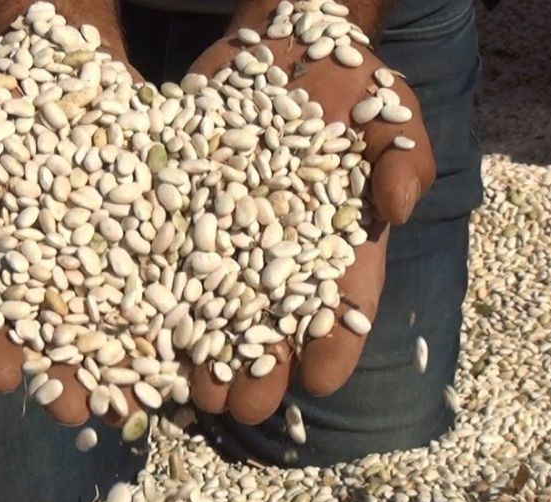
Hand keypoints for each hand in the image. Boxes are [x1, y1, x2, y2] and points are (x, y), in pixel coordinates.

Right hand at [0, 10, 144, 425]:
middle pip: (62, 331)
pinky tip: (197, 337)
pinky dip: (181, 305)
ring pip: (120, 314)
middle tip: (82, 412)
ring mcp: (109, 252)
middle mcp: (58, 268)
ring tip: (146, 397)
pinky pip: (171, 272)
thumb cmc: (3, 108)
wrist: (63, 63)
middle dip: (71, 373)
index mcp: (4, 258)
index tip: (2, 380)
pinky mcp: (155, 230)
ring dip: (130, 358)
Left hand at [188, 24, 434, 423]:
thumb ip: (403, 157)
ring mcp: (232, 232)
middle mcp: (282, 247)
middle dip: (259, 367)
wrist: (285, 43)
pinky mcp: (187, 209)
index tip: (320, 378)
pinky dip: (161, 297)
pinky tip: (147, 336)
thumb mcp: (389, 110)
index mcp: (338, 238)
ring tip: (193, 395)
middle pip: (272, 319)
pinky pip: (172, 256)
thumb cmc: (350, 82)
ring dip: (206, 352)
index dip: (334, 340)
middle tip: (244, 409)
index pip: (341, 298)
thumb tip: (398, 208)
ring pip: (217, 304)